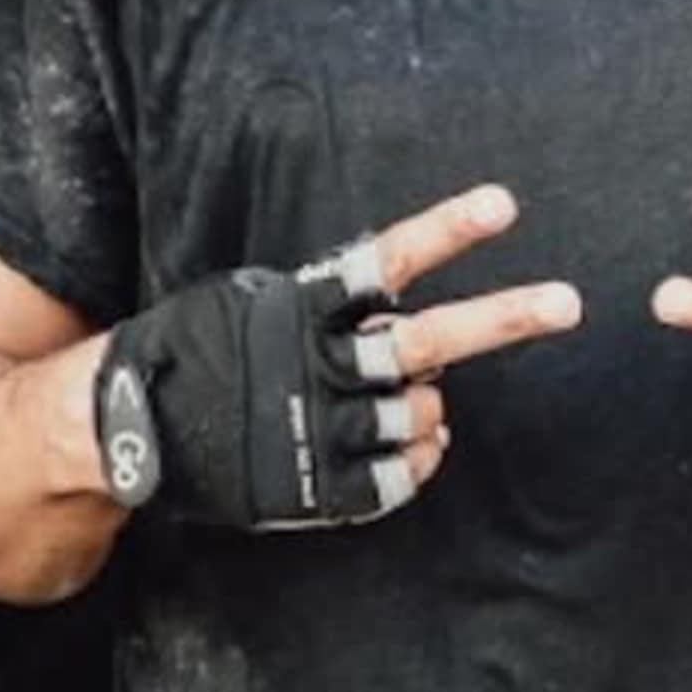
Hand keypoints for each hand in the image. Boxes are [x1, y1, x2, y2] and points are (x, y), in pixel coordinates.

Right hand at [96, 181, 582, 527]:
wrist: (121, 429)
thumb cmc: (193, 353)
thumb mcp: (243, 303)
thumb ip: (316, 302)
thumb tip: (394, 313)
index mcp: (300, 307)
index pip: (387, 261)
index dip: (447, 231)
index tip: (505, 205)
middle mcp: (316, 364)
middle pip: (429, 339)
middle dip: (504, 318)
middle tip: (569, 304)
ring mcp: (319, 426)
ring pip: (421, 413)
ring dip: (433, 410)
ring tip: (422, 406)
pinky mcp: (314, 486)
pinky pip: (399, 480)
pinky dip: (417, 463)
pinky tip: (416, 450)